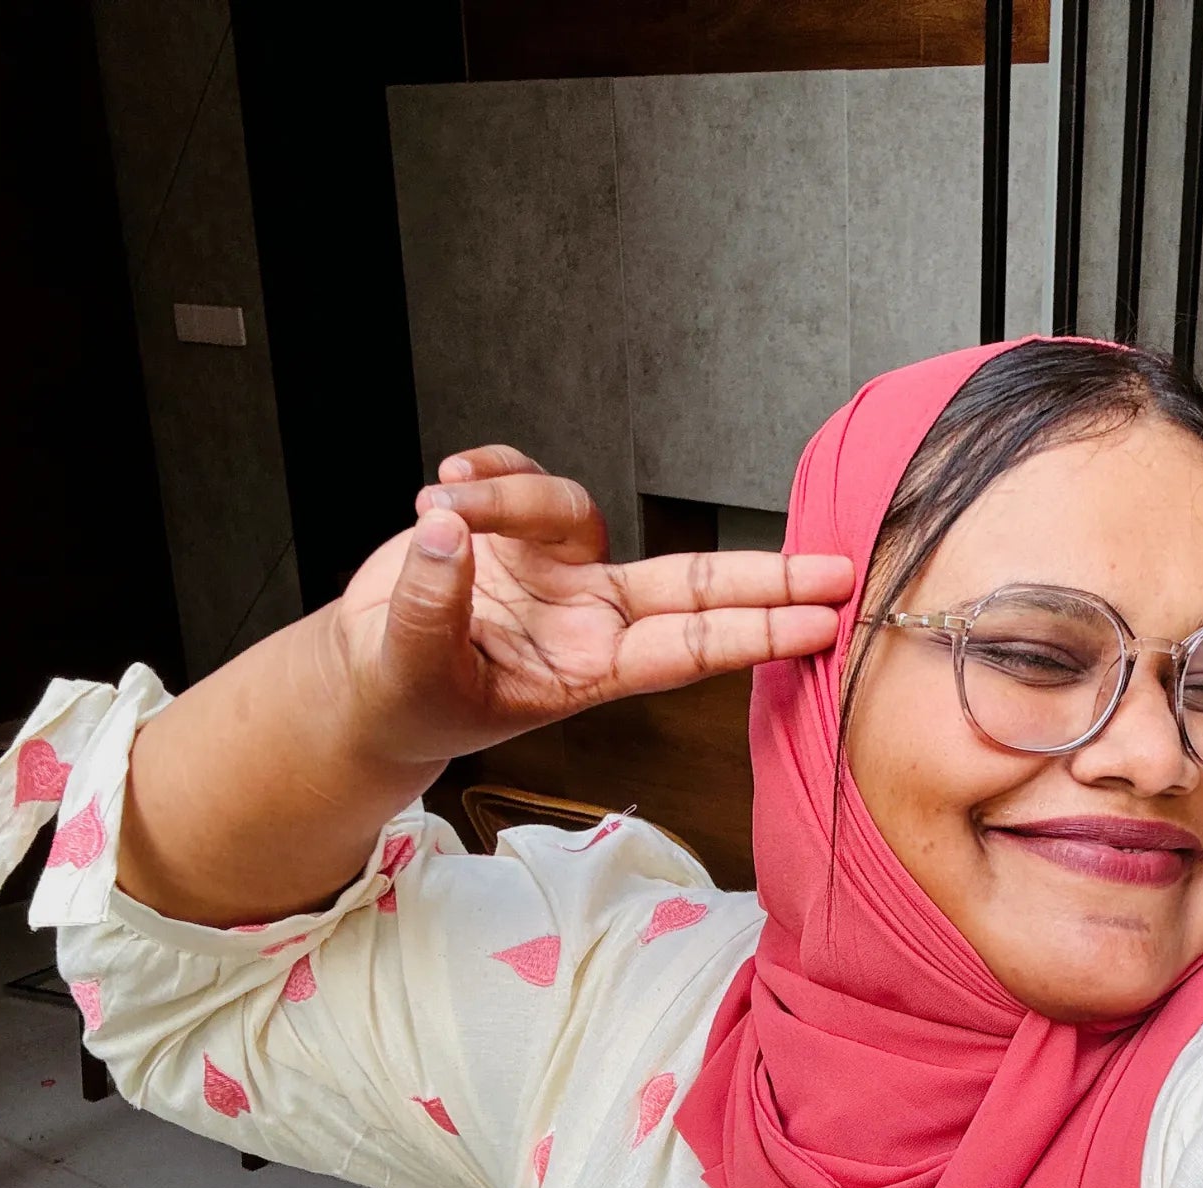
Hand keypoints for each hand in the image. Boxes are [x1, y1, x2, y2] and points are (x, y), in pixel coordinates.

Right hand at [334, 445, 853, 767]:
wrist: (364, 684)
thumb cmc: (404, 701)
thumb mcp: (413, 670)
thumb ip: (432, 605)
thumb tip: (447, 533)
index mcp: (584, 668)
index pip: (686, 649)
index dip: (753, 632)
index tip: (821, 621)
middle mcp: (587, 617)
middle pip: (692, 585)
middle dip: (764, 575)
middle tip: (837, 566)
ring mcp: (557, 572)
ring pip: (570, 505)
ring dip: (506, 497)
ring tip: (440, 511)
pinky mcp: (515, 535)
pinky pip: (520, 478)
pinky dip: (488, 472)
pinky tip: (444, 489)